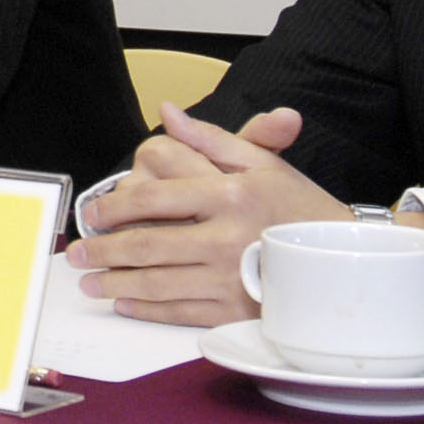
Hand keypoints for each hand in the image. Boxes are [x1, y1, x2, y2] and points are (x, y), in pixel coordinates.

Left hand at [63, 103, 352, 325]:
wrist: (345, 260)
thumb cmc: (297, 207)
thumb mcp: (260, 163)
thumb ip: (209, 137)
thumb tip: (167, 111)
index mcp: (229, 194)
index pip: (155, 197)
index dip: (114, 206)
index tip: (92, 213)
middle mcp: (227, 236)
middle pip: (148, 244)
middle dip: (105, 250)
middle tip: (78, 252)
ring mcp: (231, 277)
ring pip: (158, 282)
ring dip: (116, 283)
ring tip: (88, 281)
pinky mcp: (235, 309)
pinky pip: (179, 311)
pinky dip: (146, 309)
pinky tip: (124, 302)